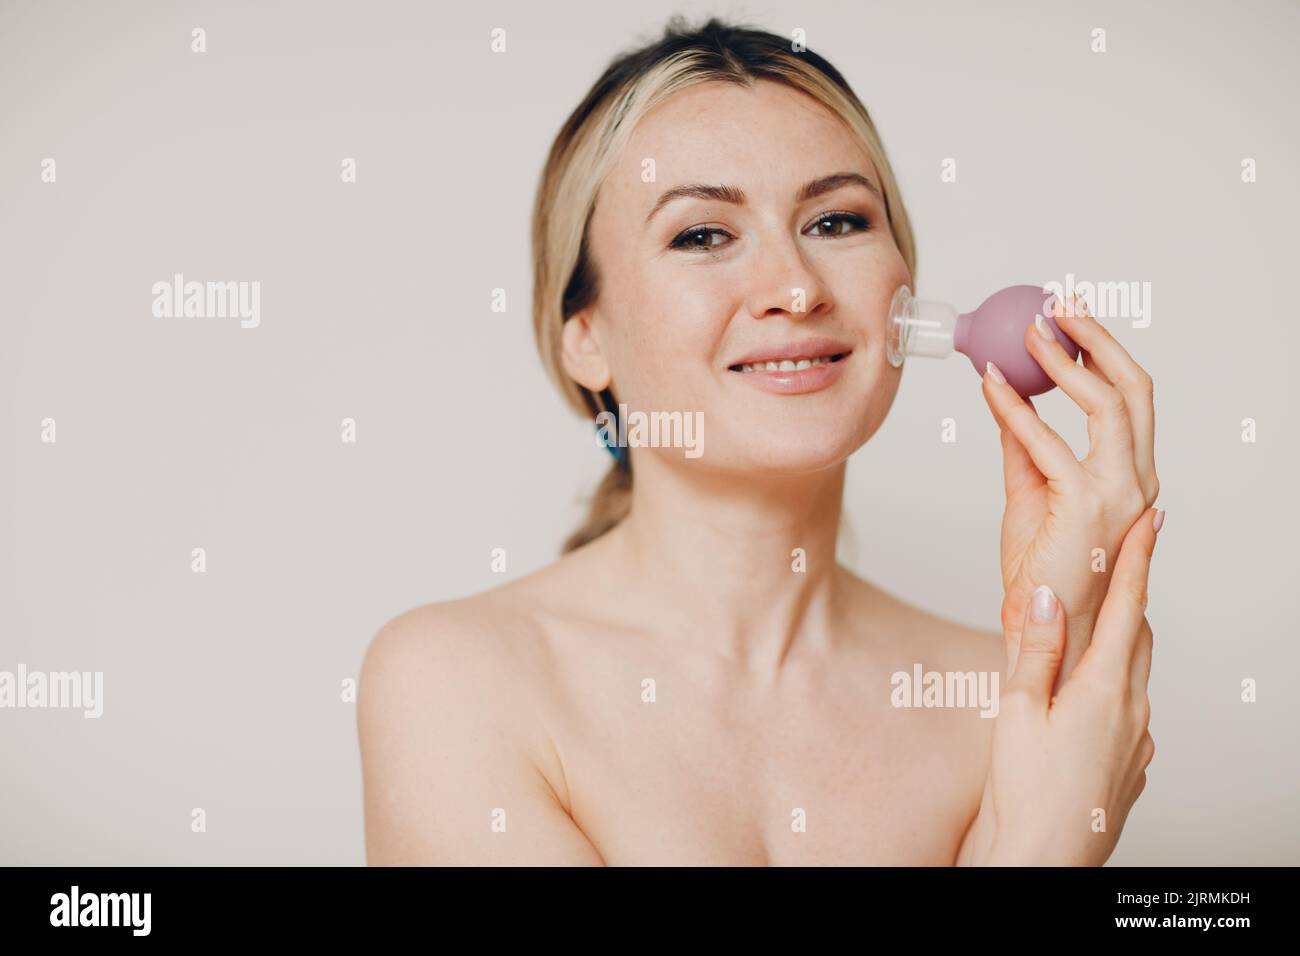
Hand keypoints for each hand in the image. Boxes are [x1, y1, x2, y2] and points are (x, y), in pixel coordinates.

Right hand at [972, 507, 1161, 865]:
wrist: (1043, 862)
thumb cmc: (1025, 793)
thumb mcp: (1017, 711)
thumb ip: (1035, 650)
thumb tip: (1045, 595)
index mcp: (1103, 689)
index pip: (1125, 607)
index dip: (1138, 559)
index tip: (1151, 521)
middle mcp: (1132, 711)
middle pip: (1137, 637)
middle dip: (1130, 596)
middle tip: (1122, 562)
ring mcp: (1136, 742)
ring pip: (1134, 675)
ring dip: (1120, 643)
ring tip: (1094, 629)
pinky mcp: (1130, 767)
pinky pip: (1129, 712)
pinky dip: (1112, 689)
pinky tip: (1084, 701)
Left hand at [982, 293, 1158, 692]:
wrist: (1042, 625)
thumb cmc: (1040, 568)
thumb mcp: (1029, 493)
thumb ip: (1023, 447)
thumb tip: (1005, 397)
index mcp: (1131, 476)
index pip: (1130, 400)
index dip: (1102, 354)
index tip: (1069, 321)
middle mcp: (1137, 480)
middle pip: (1134, 389)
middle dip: (1098, 339)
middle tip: (1059, 306)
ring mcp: (1118, 494)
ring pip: (1107, 405)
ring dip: (1065, 361)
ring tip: (1030, 331)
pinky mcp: (1084, 507)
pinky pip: (1048, 443)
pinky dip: (1017, 409)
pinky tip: (992, 385)